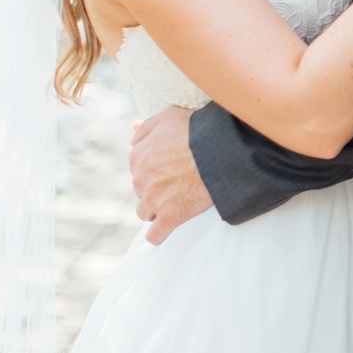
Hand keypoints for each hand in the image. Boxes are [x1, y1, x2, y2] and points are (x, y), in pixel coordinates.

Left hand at [129, 106, 213, 243]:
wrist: (219, 151)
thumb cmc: (197, 131)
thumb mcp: (169, 117)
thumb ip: (146, 128)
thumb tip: (132, 136)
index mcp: (138, 157)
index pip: (137, 169)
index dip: (154, 170)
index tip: (169, 169)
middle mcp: (140, 180)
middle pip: (141, 191)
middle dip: (155, 190)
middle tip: (178, 184)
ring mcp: (153, 200)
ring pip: (145, 212)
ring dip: (156, 210)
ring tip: (176, 203)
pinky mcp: (170, 217)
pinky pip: (155, 235)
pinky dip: (158, 235)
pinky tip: (165, 231)